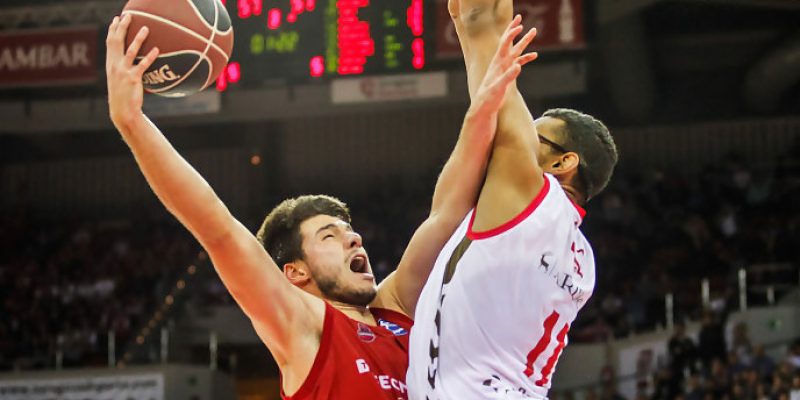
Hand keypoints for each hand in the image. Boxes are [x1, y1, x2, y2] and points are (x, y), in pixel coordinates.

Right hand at [105, 14, 159, 129]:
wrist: (122, 111)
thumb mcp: (119, 79)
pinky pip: (142, 65)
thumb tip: (132, 59)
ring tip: (146, 28)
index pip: (110, 43)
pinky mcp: (133, 79)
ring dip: (138, 39)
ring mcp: (123, 72)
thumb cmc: (123, 95)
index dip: (112, 30)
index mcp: (111, 64)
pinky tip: (156, 50)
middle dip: (122, 27)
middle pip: (117, 42)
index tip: (116, 19)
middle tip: (128, 16)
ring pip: (130, 51)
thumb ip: (123, 67)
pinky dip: (149, 57)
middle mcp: (114, 66)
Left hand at [470, 15, 537, 116]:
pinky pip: (519, 63)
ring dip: (525, 41)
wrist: (484, 107)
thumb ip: (508, 77)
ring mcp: (504, 68)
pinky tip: (535, 55)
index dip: (511, 34)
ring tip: (534, 31)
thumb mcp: (498, 88)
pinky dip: (526, 58)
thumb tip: (518, 66)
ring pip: (516, 51)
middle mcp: (500, 63)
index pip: (504, 45)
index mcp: (497, 64)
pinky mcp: (508, 74)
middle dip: (515, 30)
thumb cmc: (488, 98)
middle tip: (521, 17)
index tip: (520, 25)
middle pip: (510, 43)